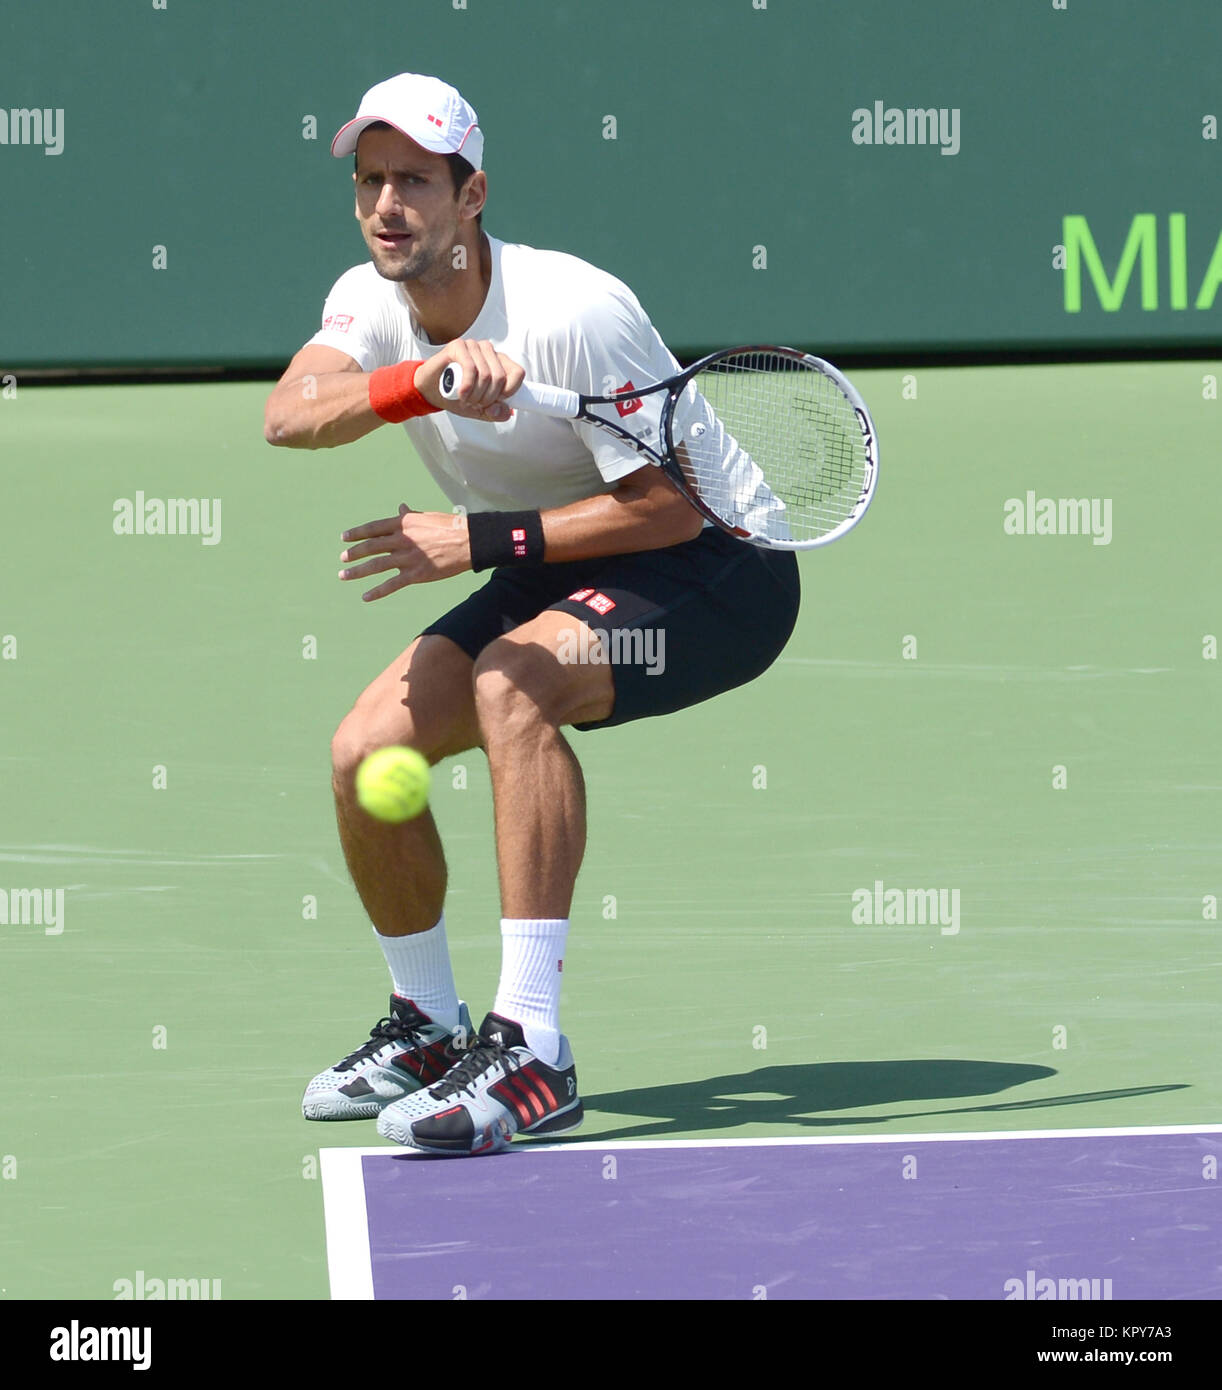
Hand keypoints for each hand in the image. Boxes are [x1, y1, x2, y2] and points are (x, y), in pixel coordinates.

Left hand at [339, 504, 469, 599]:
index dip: (357, 533)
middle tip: (342, 558)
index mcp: (404, 524)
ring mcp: (408, 558)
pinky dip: (377, 591)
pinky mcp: (417, 574)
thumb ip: (410, 516)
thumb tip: (401, 508)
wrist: (469, 542)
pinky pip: (392, 584)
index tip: (344, 538)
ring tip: (344, 575)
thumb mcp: (427, 517)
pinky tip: (365, 596)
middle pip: (371, 547)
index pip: (374, 528)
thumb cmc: (450, 527)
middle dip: (354, 553)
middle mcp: (402, 540)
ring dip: (357, 571)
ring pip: (377, 565)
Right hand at [413, 340, 524, 422]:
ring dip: (475, 394)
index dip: (509, 392)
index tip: (495, 402)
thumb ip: (494, 412)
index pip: (518, 373)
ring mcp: (473, 346)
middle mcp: (488, 351)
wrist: (429, 390)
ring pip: (486, 374)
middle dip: (488, 398)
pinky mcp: (458, 346)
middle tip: (474, 403)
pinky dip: (467, 386)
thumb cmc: (455, 395)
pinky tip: (461, 394)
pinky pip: (471, 368)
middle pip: (500, 377)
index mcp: (498, 362)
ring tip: (465, 399)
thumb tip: (507, 412)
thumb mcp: (479, 410)